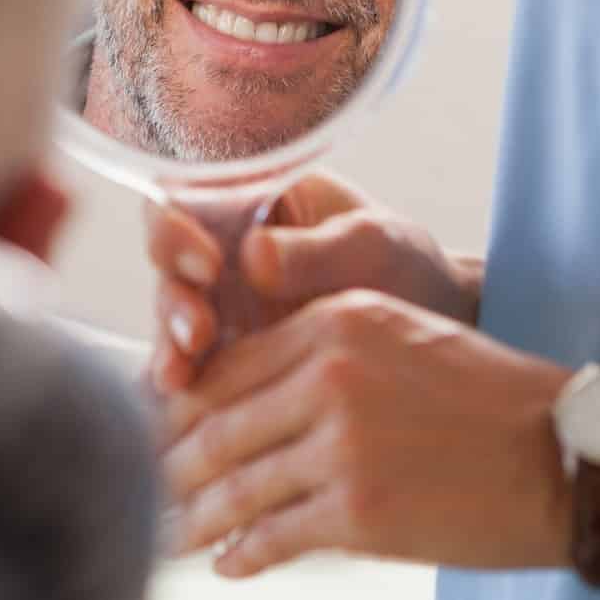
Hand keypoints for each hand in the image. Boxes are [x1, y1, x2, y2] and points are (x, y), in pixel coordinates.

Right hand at [144, 171, 481, 393]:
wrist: (432, 330)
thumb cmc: (404, 266)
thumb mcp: (373, 246)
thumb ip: (316, 250)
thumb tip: (254, 257)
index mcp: (251, 196)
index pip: (188, 197)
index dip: (179, 227)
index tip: (209, 263)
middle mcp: (223, 246)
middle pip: (167, 263)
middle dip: (174, 299)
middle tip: (199, 333)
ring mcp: (221, 301)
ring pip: (171, 317)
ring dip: (171, 344)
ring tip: (183, 376)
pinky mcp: (226, 353)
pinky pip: (190, 364)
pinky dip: (185, 383)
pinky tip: (184, 403)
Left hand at [162, 289, 570, 577]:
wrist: (572, 454)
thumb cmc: (495, 400)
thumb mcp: (403, 338)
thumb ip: (325, 355)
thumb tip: (251, 399)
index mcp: (337, 320)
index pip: (229, 366)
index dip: (180, 405)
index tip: (154, 429)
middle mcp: (330, 374)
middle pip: (216, 424)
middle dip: (170, 464)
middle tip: (143, 487)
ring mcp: (341, 444)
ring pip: (235, 485)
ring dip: (194, 517)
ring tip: (168, 534)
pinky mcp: (359, 511)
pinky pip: (274, 535)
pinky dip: (243, 554)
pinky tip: (229, 563)